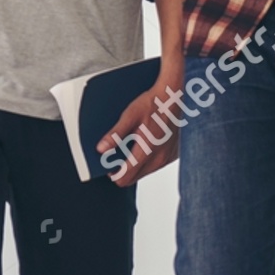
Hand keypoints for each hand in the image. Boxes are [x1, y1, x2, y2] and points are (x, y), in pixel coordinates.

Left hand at [96, 66, 184, 186]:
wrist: (173, 96)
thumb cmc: (152, 104)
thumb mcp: (129, 116)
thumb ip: (115, 135)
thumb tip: (101, 150)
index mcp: (146, 151)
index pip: (125, 178)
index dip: (113, 174)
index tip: (106, 165)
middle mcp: (159, 159)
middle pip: (134, 178)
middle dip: (122, 170)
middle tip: (115, 153)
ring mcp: (168, 158)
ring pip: (144, 172)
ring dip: (134, 164)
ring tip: (129, 145)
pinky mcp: (173, 155)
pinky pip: (155, 165)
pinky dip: (146, 159)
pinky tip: (143, 143)